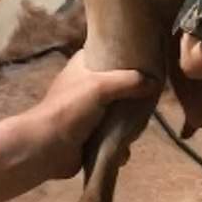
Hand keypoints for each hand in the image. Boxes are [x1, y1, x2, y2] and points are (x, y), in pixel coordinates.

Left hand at [19, 51, 156, 178]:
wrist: (47, 148)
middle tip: (147, 98)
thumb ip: (129, 81)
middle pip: (118, 85)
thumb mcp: (100, 86)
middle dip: (133, 95)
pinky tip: (123, 149)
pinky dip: (119, 145)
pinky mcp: (90, 135)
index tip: (145, 57)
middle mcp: (86, 87)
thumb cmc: (70, 109)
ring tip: (137, 128)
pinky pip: (113, 137)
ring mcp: (88, 112)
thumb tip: (154, 82)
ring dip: (128, 124)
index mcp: (82, 67)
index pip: (106, 52)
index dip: (124, 53)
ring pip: (118, 113)